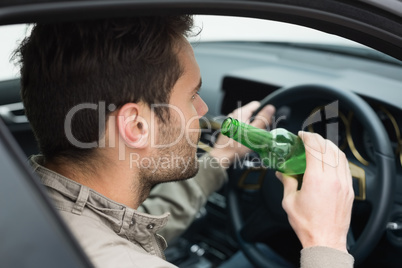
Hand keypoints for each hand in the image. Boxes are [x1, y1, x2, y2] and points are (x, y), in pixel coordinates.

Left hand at [209, 101, 274, 168]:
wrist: (223, 156)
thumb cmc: (237, 146)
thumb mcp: (254, 132)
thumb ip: (263, 119)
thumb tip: (270, 108)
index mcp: (241, 112)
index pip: (256, 105)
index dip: (264, 112)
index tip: (267, 122)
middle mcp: (234, 114)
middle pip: (252, 113)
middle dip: (259, 121)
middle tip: (261, 132)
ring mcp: (231, 121)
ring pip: (248, 120)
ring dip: (253, 127)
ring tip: (254, 137)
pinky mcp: (230, 128)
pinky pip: (242, 125)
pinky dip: (247, 130)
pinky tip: (247, 139)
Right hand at [276, 132, 353, 252]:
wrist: (325, 240)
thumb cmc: (308, 225)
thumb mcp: (289, 202)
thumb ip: (287, 183)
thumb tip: (282, 173)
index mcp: (316, 179)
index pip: (314, 149)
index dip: (307, 138)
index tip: (301, 135)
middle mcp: (332, 179)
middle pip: (328, 148)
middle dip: (317, 139)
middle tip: (308, 138)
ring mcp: (343, 184)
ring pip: (340, 155)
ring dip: (329, 146)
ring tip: (320, 145)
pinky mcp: (349, 190)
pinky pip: (346, 166)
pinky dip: (338, 157)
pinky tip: (331, 159)